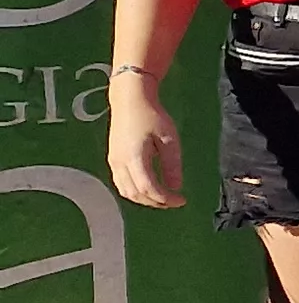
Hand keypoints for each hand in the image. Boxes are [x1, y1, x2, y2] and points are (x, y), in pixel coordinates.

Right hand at [105, 91, 182, 209]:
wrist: (129, 99)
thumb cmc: (151, 115)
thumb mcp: (169, 138)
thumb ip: (172, 164)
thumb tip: (176, 186)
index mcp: (134, 157)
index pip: (148, 188)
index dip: (165, 199)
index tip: (182, 200)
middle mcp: (119, 163)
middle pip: (135, 194)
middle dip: (156, 202)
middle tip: (174, 201)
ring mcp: (113, 161)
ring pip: (125, 191)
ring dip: (145, 199)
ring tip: (163, 197)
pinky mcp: (112, 159)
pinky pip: (121, 183)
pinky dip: (135, 192)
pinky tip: (149, 189)